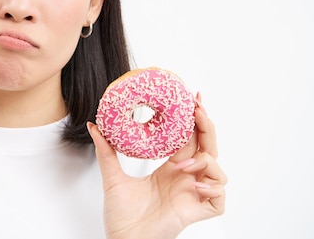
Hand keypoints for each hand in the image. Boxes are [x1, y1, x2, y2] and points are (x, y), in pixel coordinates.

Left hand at [88, 93, 226, 238]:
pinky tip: (197, 185)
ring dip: (205, 162)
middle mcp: (185, 178)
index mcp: (171, 168)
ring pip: (218, 171)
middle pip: (208, 147)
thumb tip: (94, 125)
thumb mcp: (112, 176)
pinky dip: (213, 188)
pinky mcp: (197, 212)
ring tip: (182, 165)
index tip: (192, 98)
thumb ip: (106, 150)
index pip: (189, 138)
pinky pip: (219, 199)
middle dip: (206, 127)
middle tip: (198, 108)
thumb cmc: (121, 214)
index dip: (194, 119)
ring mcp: (193, 195)